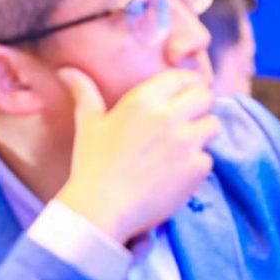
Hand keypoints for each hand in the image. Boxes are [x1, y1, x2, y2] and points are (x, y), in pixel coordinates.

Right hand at [54, 67, 220, 243]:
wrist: (101, 208)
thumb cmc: (91, 164)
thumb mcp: (88, 123)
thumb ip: (83, 92)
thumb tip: (66, 71)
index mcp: (142, 100)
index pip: (183, 77)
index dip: (186, 85)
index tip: (182, 96)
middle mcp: (168, 115)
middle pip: (205, 96)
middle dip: (199, 106)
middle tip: (185, 121)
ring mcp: (186, 142)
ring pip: (213, 125)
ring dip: (202, 134)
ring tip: (182, 147)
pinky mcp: (196, 168)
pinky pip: (208, 157)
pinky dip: (196, 165)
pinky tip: (175, 173)